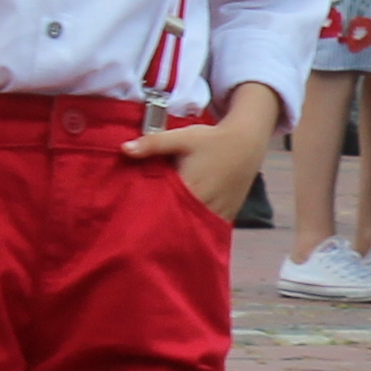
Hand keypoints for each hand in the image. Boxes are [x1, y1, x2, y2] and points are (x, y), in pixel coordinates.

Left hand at [125, 95, 274, 220]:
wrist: (246, 143)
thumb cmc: (211, 140)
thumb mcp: (182, 137)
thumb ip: (153, 144)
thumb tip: (123, 149)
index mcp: (191, 189)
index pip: (164, 211)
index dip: (148, 218)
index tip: (132, 222)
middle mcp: (205, 205)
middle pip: (179, 225)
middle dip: (162, 228)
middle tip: (142, 231)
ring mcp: (219, 213)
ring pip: (195, 230)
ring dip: (181, 231)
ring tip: (160, 234)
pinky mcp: (228, 215)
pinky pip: (208, 229)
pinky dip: (197, 230)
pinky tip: (184, 228)